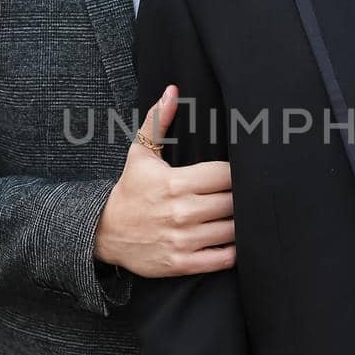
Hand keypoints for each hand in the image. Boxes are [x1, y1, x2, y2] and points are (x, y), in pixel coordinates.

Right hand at [94, 85, 235, 276]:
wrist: (104, 233)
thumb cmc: (130, 190)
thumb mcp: (140, 154)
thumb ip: (159, 122)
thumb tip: (173, 91)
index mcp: (174, 182)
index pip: (225, 175)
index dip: (239, 173)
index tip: (243, 172)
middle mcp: (180, 212)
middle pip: (233, 203)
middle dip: (243, 198)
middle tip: (249, 194)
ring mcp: (182, 240)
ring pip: (232, 230)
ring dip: (242, 223)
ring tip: (243, 215)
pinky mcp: (181, 263)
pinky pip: (223, 258)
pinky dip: (234, 250)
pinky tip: (234, 239)